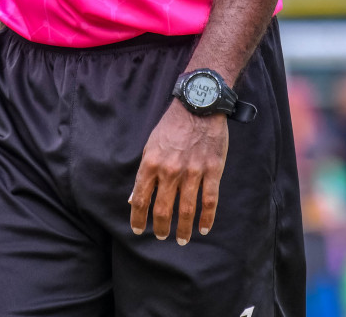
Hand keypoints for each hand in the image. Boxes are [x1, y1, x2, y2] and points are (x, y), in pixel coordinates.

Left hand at [128, 100, 227, 245]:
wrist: (198, 106)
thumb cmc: (171, 126)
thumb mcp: (150, 146)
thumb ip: (144, 174)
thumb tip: (133, 198)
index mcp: (151, 164)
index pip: (141, 199)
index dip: (138, 218)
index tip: (137, 230)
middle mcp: (170, 171)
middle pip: (163, 209)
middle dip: (161, 228)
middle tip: (162, 237)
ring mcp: (193, 172)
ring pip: (187, 209)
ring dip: (184, 229)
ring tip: (182, 239)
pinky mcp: (212, 170)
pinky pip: (209, 200)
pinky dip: (207, 217)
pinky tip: (204, 228)